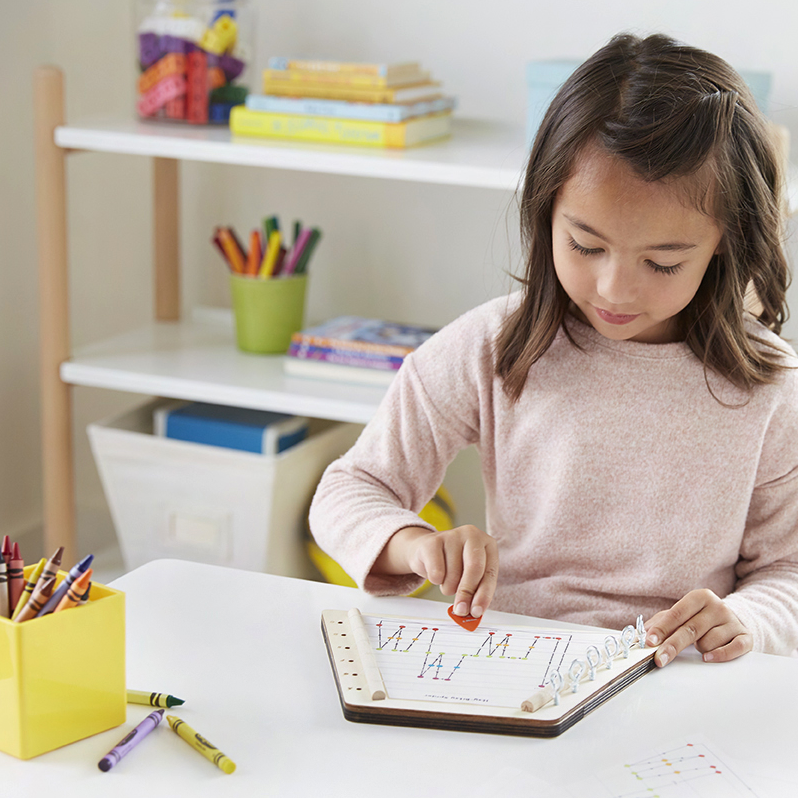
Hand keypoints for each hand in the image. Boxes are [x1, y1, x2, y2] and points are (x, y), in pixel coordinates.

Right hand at [373, 525, 497, 617]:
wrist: (426, 550)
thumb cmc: (453, 564)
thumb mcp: (470, 575)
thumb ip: (475, 591)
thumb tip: (472, 612)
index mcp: (487, 544)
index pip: (490, 573)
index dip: (484, 595)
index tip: (477, 612)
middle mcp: (472, 535)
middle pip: (474, 568)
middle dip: (467, 593)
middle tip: (461, 610)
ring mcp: (452, 535)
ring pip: (453, 573)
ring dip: (449, 587)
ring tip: (447, 580)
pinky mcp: (433, 540)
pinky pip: (436, 571)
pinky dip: (435, 580)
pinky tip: (436, 573)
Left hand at [645, 589, 752, 666]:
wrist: (735, 619)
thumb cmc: (701, 618)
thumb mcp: (682, 614)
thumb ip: (662, 622)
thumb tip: (642, 634)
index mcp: (699, 597)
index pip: (676, 614)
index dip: (662, 629)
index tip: (650, 641)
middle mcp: (717, 606)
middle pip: (690, 629)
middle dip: (672, 646)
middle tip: (659, 659)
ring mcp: (732, 621)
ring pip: (708, 642)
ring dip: (699, 649)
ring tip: (700, 645)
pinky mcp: (745, 637)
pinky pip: (733, 648)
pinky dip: (720, 655)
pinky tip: (708, 657)